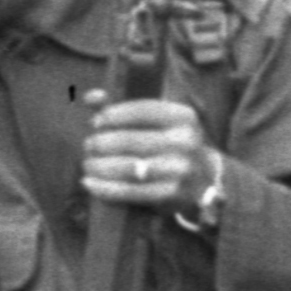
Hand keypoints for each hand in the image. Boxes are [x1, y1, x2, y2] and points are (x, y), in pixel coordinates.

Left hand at [81, 93, 215, 210]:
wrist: (203, 180)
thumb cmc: (169, 144)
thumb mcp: (156, 122)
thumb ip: (122, 108)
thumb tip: (91, 97)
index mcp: (183, 116)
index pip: (141, 111)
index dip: (113, 115)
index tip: (96, 122)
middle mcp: (185, 141)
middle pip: (130, 141)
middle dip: (101, 143)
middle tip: (88, 146)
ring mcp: (180, 169)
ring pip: (128, 167)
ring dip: (99, 166)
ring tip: (87, 165)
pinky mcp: (171, 194)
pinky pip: (130, 191)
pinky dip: (105, 188)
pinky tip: (89, 183)